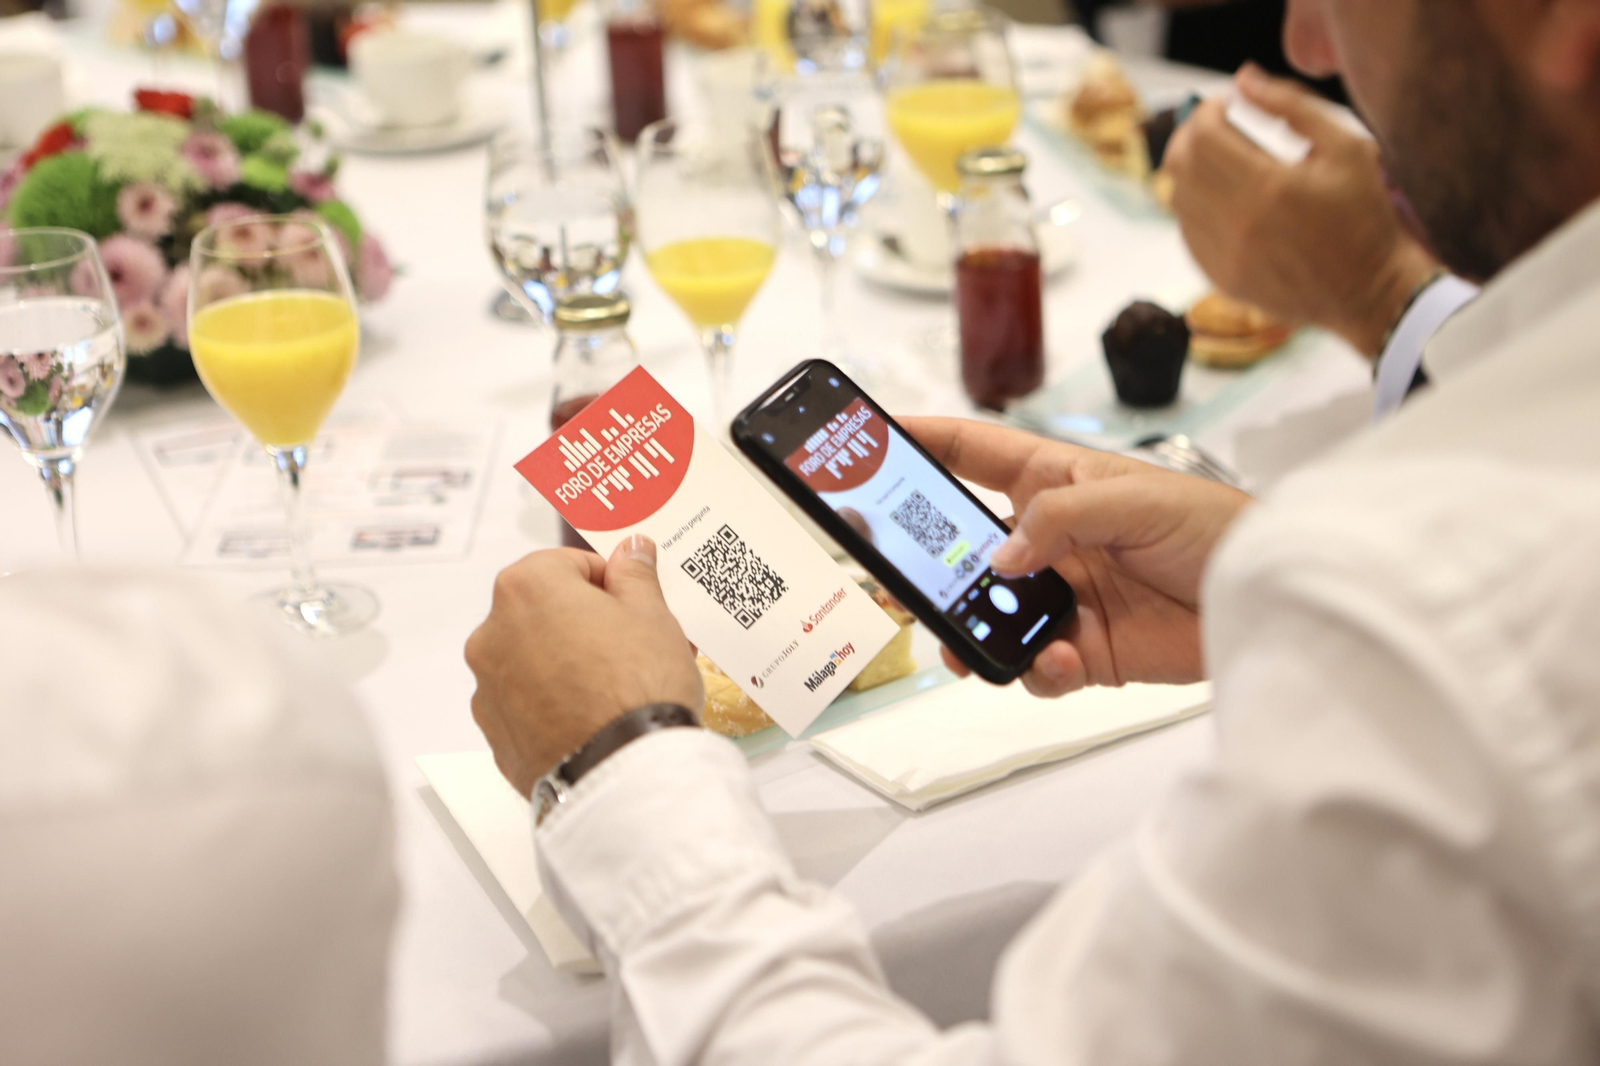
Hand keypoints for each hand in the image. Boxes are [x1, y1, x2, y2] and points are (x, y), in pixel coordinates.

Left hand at [465, 537, 702, 797]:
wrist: (624, 774)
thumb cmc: (639, 687)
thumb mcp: (653, 615)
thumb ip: (635, 574)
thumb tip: (630, 549)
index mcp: (527, 588)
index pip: (568, 563)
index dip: (608, 583)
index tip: (633, 605)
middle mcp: (493, 633)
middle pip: (544, 611)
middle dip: (583, 623)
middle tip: (631, 647)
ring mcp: (487, 687)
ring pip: (531, 659)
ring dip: (564, 663)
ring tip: (614, 690)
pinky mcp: (494, 734)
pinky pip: (525, 705)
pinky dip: (551, 705)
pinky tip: (592, 719)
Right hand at [904, 418, 1251, 697]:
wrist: (1271, 598)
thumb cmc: (1217, 526)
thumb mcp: (1138, 498)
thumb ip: (1061, 517)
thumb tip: (1002, 555)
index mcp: (1055, 481)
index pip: (972, 455)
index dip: (920, 443)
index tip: (867, 441)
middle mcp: (1049, 538)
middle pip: (963, 545)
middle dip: (924, 561)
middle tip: (893, 575)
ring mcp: (1061, 596)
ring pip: (985, 615)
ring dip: (967, 629)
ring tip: (963, 642)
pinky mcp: (1083, 650)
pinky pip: (1032, 665)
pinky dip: (1032, 668)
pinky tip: (1055, 659)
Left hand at [1164, 64, 1439, 356]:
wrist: (1369, 291)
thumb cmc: (1363, 215)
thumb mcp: (1345, 147)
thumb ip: (1292, 106)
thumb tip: (1243, 80)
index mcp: (1269, 187)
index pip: (1204, 136)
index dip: (1206, 112)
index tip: (1222, 106)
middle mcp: (1238, 225)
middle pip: (1179, 166)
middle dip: (1190, 136)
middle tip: (1212, 128)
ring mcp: (1225, 257)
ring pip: (1176, 199)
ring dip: (1188, 171)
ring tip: (1216, 160)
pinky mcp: (1221, 279)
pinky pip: (1187, 232)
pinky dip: (1194, 207)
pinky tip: (1221, 198)